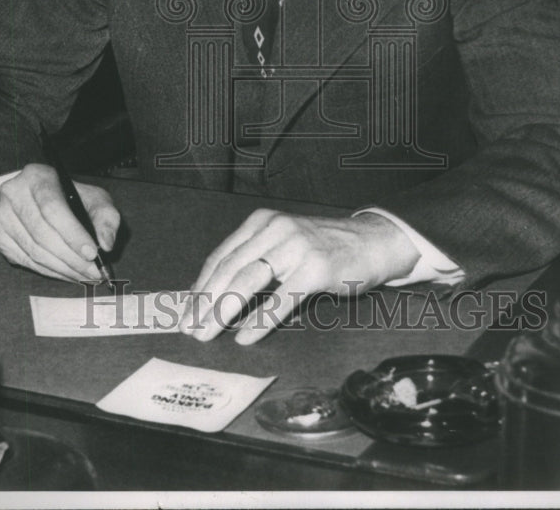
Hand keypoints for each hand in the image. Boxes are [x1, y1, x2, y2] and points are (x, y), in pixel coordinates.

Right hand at [0, 164, 119, 281]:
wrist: (35, 199)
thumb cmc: (70, 198)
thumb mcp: (93, 197)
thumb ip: (106, 217)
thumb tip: (106, 243)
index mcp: (38, 176)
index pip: (52, 208)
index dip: (72, 233)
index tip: (92, 253)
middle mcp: (14, 194)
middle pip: (42, 233)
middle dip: (71, 258)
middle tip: (93, 272)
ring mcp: (3, 218)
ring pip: (34, 251)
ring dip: (63, 269)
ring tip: (85, 276)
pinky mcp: (2, 239)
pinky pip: (27, 261)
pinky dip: (51, 272)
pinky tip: (68, 274)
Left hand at [179, 209, 419, 344]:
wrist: (372, 242)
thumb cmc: (324, 249)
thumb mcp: (284, 244)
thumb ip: (255, 261)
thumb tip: (217, 298)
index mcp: (262, 222)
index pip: (221, 256)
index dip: (201, 286)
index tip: (187, 311)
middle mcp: (275, 229)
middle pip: (229, 268)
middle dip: (206, 302)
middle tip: (191, 329)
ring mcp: (295, 246)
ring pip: (247, 280)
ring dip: (223, 311)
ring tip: (208, 334)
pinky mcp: (315, 268)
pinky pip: (280, 299)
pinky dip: (259, 321)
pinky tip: (246, 337)